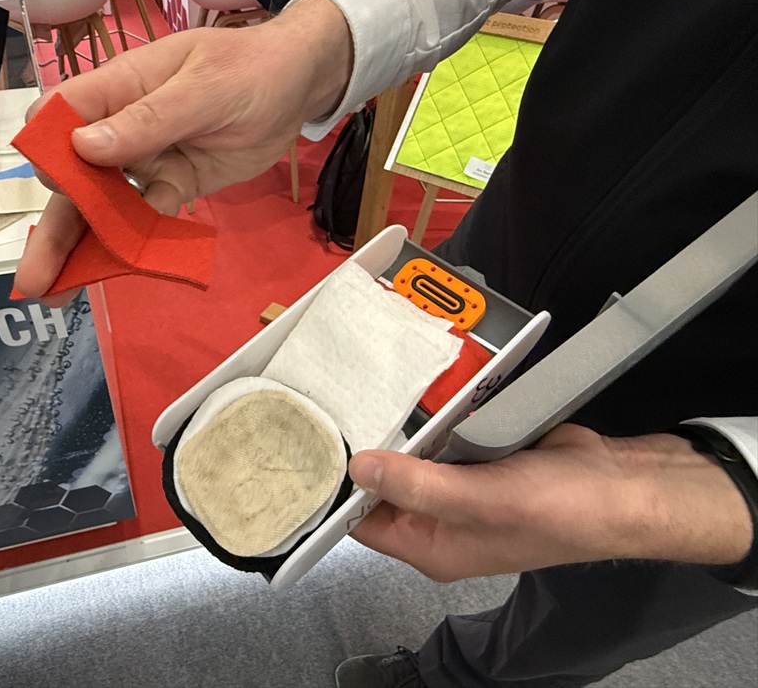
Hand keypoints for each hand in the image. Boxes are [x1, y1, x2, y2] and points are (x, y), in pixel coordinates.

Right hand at [13, 0, 352, 302]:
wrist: (296, 86)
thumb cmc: (246, 70)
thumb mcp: (202, 89)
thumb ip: (147, 120)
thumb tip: (83, 147)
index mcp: (117, 89)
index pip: (61, 115)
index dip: (48, 149)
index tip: (52, 183)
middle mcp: (120, 129)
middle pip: (73, 179)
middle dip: (53, 227)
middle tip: (32, 279)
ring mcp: (145, 162)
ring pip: (104, 207)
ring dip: (83, 247)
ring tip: (57, 293)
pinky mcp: (173, 186)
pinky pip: (148, 219)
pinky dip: (137, 244)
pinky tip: (123, 272)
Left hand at [348, 424, 752, 581]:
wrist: (624, 485)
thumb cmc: (560, 509)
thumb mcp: (479, 501)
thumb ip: (417, 486)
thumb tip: (360, 468)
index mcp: (433, 547)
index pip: (364, 523)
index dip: (338, 494)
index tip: (311, 454)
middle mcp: (442, 520)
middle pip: (386, 486)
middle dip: (365, 452)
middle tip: (330, 408)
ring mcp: (462, 485)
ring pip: (414, 456)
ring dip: (398, 429)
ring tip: (361, 391)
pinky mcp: (480, 455)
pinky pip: (443, 435)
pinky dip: (431, 416)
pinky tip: (410, 389)